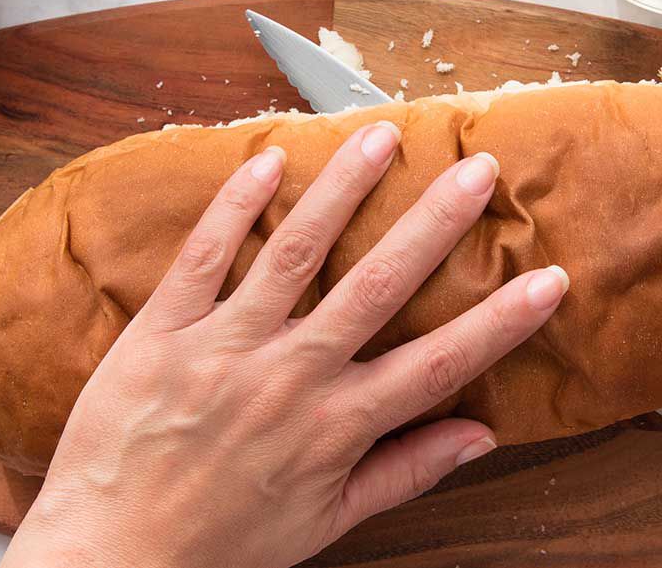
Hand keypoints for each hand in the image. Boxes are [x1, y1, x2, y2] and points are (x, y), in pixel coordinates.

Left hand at [1, 122, 568, 567]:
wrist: (113, 558)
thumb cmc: (223, 544)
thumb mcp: (327, 521)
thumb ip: (405, 472)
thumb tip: (480, 436)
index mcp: (336, 424)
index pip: (440, 361)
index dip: (502, 320)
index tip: (548, 279)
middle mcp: (290, 375)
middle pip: (379, 284)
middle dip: (436, 222)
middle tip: (478, 171)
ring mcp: (224, 346)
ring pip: (296, 251)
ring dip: (343, 188)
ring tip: (381, 136)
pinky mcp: (164, 330)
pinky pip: (205, 255)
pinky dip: (235, 205)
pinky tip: (269, 160)